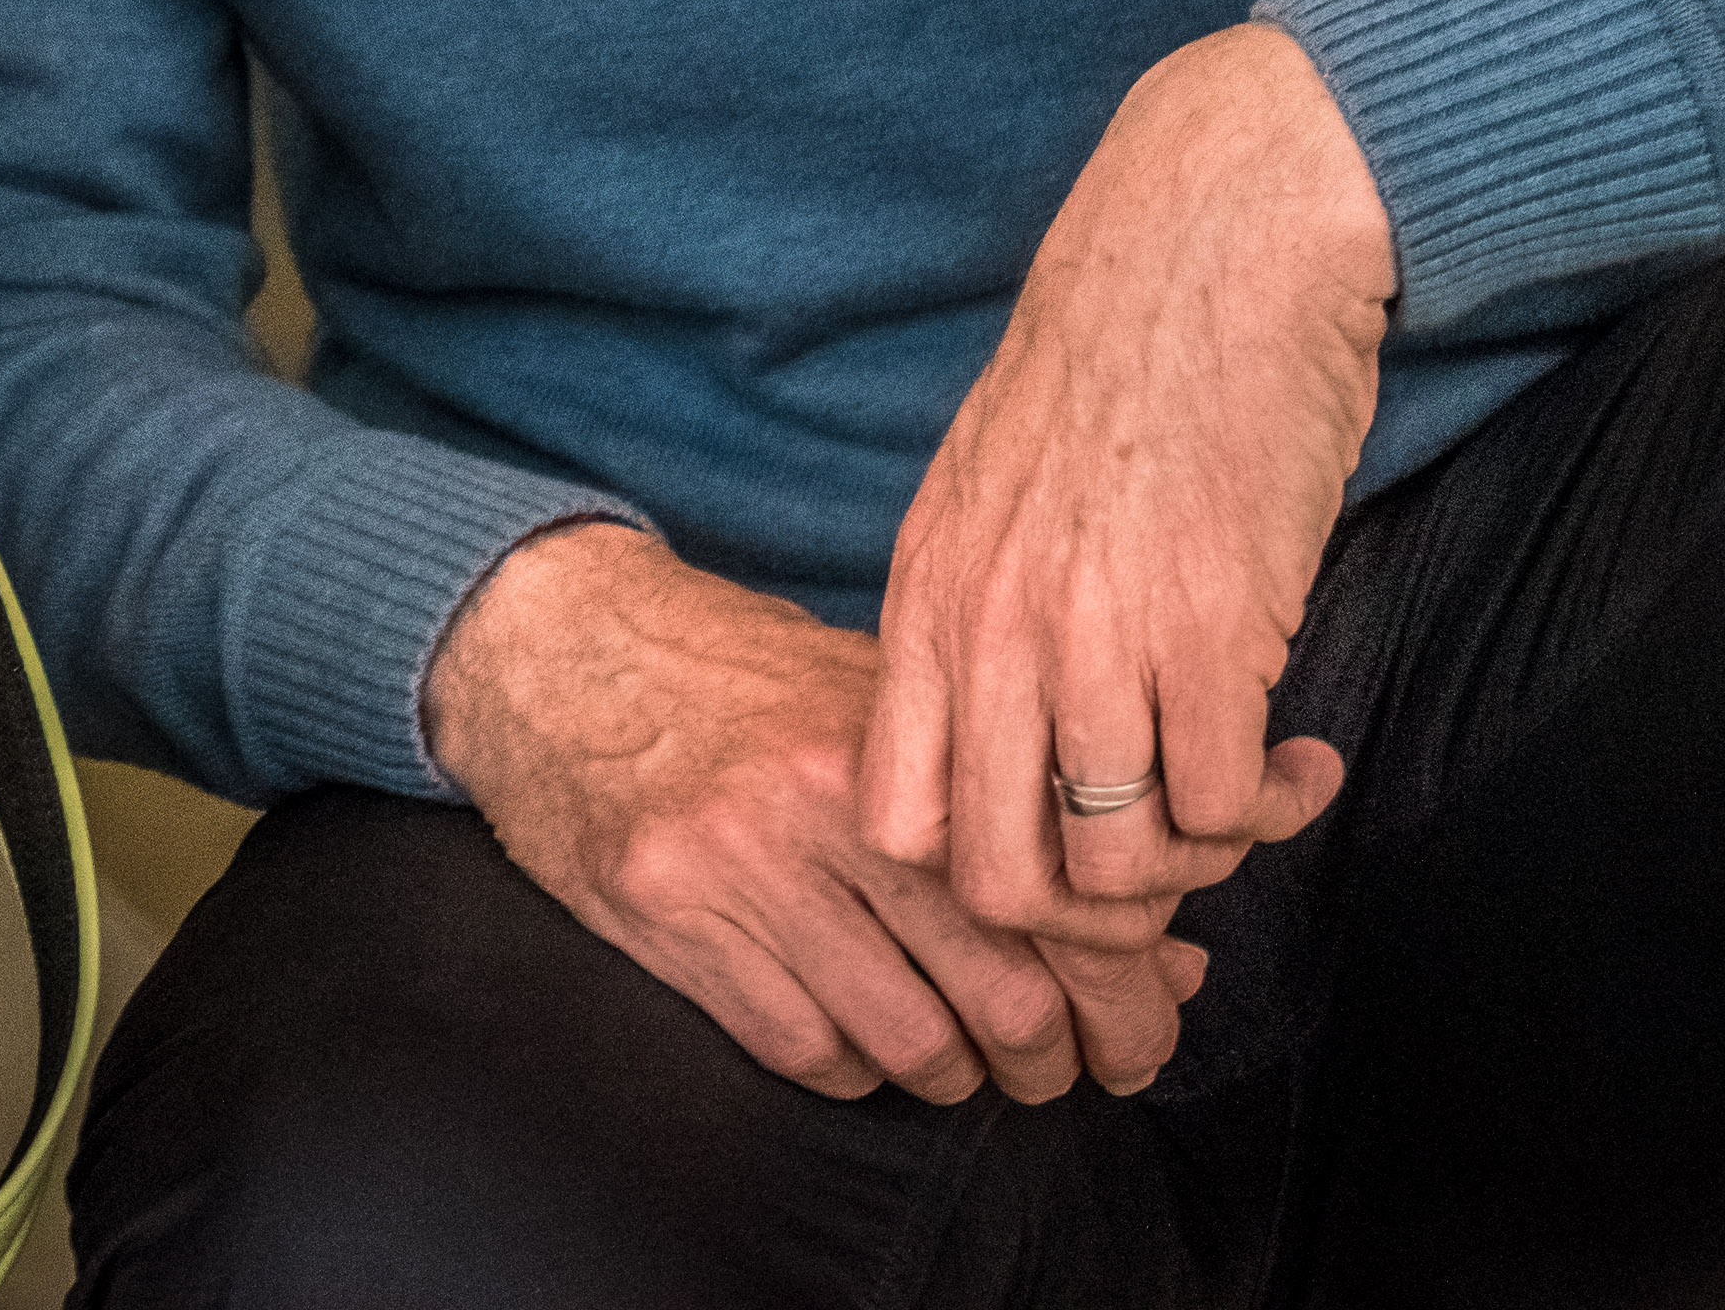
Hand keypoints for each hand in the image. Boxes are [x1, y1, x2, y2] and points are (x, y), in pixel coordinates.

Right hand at [423, 520, 1204, 1102]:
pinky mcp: (669, 926)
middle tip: (1070, 1066)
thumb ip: (1009, 807)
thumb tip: (1167, 936)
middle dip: (1054, 1057)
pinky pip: (806, 1052)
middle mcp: (822, 811)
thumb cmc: (739, 679)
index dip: (1123, 989)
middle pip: (999, 992)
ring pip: (908, 1042)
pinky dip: (856, 1069)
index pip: (1055, 902)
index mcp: (895, 743)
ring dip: (957, 1075)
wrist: (558, 649)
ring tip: (968, 1060)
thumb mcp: (878, 700)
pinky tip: (866, 1038)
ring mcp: (738, 875)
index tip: (1140, 1022)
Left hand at [857, 23, 1386, 954]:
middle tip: (1161, 858)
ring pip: (1118, 868)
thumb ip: (987, 617)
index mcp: (927, 596)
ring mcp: (1094, 636)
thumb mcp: (997, 489)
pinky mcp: (1210, 627)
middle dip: (1090, 915)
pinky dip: (1262, 809)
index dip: (979, 876)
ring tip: (1240, 800)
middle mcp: (991, 630)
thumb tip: (1019, 749)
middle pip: (1000, 884)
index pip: (896, 823)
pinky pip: (1218, 806)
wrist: (1219, 240)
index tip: (1056, 845)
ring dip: (1192, 863)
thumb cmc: (1123, 364)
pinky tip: (1295, 758)